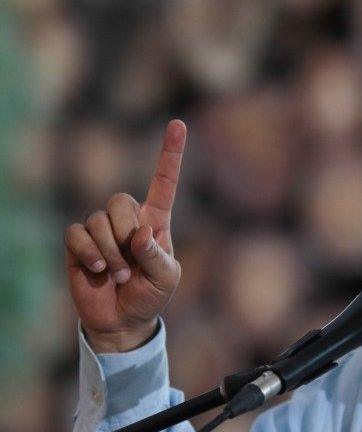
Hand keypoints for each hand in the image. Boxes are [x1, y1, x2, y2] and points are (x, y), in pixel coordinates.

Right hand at [64, 120, 186, 352]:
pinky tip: (98, 270)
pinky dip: (89, 254)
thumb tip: (141, 233)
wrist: (122, 319)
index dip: (170, 153)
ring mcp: (102, 229)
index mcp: (156, 221)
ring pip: (99, 219)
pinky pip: (77, 233)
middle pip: (121, 201)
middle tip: (132, 265)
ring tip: (118, 274)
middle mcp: (128, 219)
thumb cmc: (150, 295)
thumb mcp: (166, 278)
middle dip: (126, 235)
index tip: (178, 123)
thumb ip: (157, 255)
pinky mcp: (79, 242)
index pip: (164, 182)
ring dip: (110, 252)